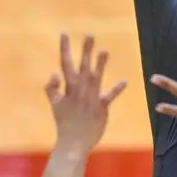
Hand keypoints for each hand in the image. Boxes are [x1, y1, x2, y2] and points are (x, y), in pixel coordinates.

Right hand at [47, 34, 126, 154]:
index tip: (64, 33)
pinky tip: (124, 81)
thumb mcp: (55, 105)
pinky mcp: (101, 108)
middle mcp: (80, 91)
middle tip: (90, 35)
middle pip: (82, 67)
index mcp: (68, 88)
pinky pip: (109, 97)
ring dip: (100, 64)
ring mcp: (91, 99)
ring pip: (96, 77)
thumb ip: (52, 89)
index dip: (64, 48)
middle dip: (86, 50)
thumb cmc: (64, 123)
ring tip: (105, 50)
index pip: (65, 64)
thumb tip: (53, 73)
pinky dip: (116, 89)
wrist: (73, 143)